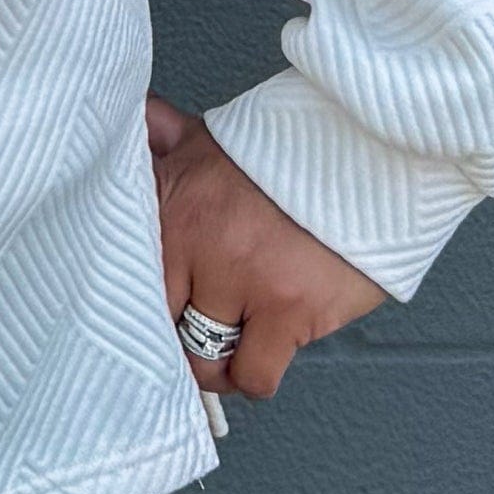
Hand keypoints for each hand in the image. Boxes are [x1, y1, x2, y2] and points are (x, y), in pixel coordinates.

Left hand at [147, 91, 385, 399]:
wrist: (366, 153)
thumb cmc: (287, 154)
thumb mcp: (209, 138)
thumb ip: (159, 136)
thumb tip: (127, 119)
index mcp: (170, 202)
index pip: (126, 276)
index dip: (136, 302)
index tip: (149, 313)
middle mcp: (198, 243)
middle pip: (159, 323)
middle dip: (174, 334)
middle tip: (194, 331)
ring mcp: (242, 279)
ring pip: (202, 357)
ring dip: (216, 361)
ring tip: (230, 344)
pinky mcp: (288, 310)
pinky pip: (254, 374)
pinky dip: (253, 375)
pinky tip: (261, 354)